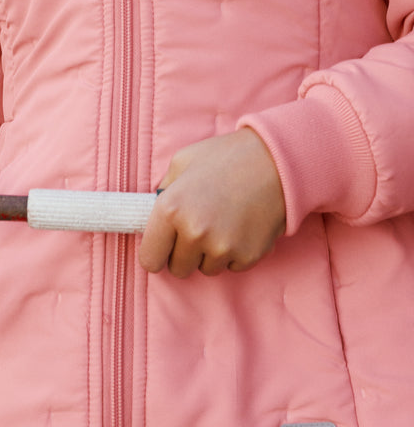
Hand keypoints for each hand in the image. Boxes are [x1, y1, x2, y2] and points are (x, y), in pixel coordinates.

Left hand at [138, 128, 285, 277]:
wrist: (276, 161)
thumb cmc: (225, 157)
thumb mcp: (182, 163)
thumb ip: (163, 191)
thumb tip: (152, 214)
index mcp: (170, 209)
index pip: (149, 259)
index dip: (155, 254)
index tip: (163, 248)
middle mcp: (194, 233)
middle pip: (177, 268)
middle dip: (183, 253)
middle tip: (197, 229)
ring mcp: (222, 248)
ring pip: (205, 269)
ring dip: (209, 253)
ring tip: (222, 222)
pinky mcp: (247, 256)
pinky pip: (231, 266)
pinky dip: (234, 253)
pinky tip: (241, 227)